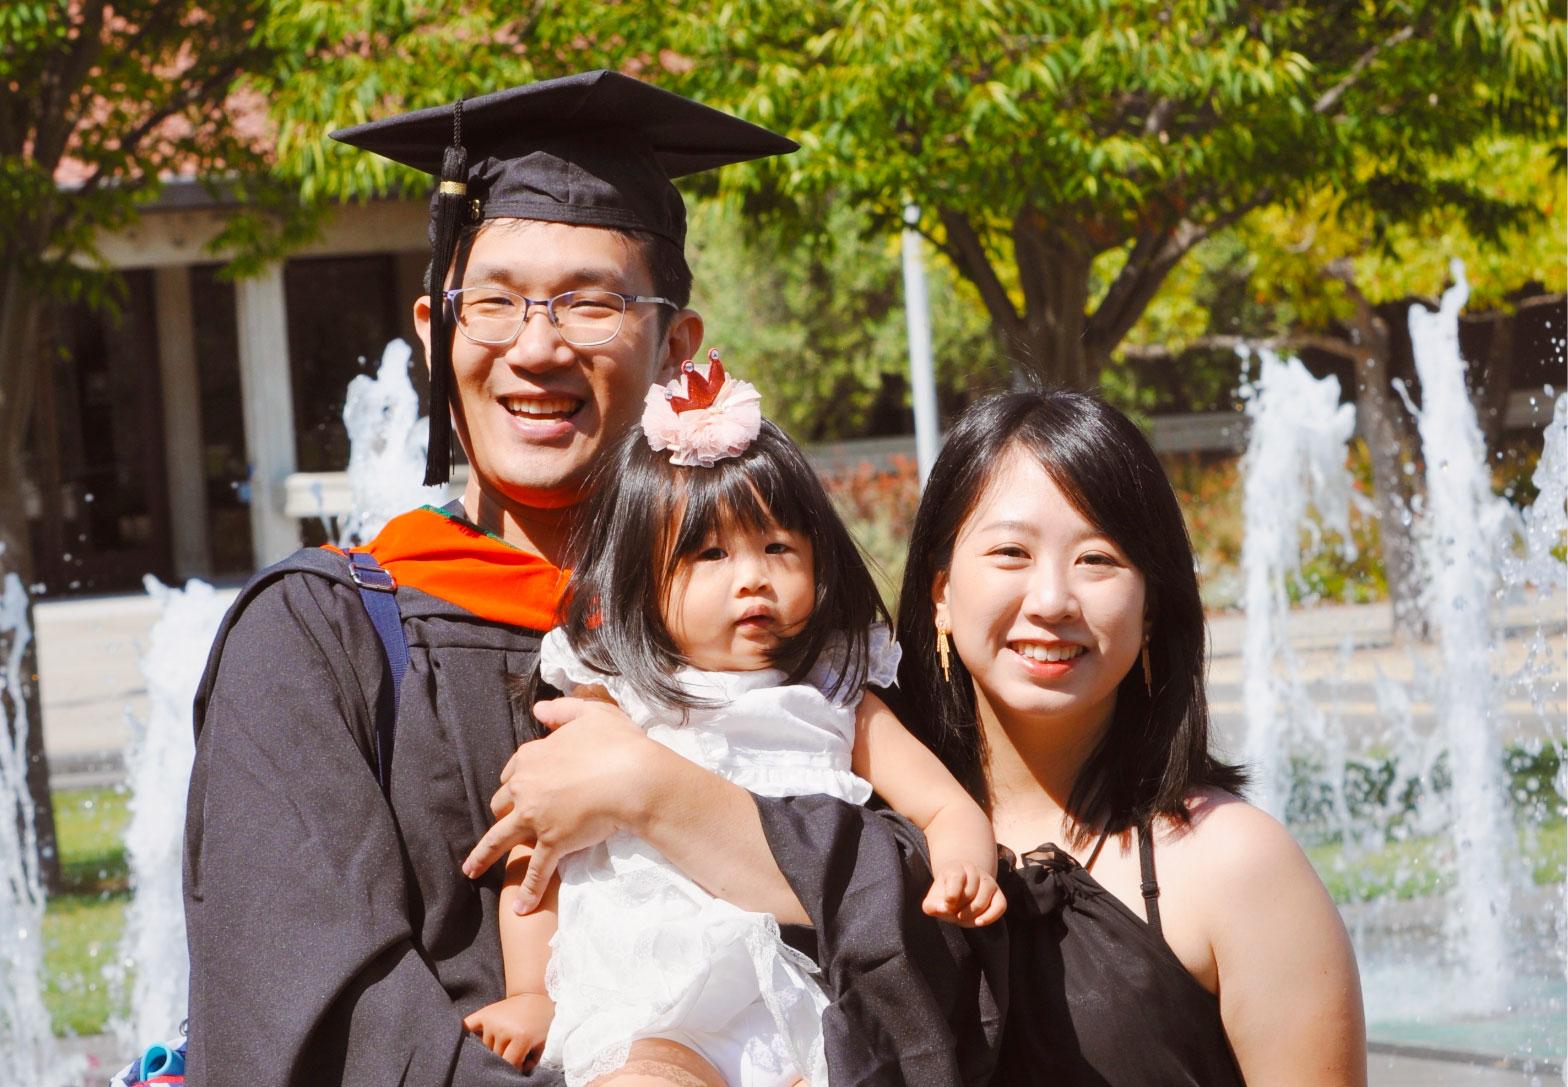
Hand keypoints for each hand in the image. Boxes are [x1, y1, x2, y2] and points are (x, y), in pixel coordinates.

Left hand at [462, 697, 659, 910]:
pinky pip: (535, 871)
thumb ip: (562, 710)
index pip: (513, 771)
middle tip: (511, 824)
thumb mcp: (591, 713)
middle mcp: (526, 787)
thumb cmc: (617, 744)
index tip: (523, 789)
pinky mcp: (552, 843)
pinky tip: (520, 908)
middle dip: (504, 813)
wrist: (634, 777)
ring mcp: (535, 818)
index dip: (518, 781)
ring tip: (471, 870)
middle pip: (502, 804)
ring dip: (483, 856)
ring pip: (500, 839)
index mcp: (532, 757)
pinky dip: (528, 891)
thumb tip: (538, 711)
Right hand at [463, 993, 553, 1071]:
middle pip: (496, 1056)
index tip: (517, 1067)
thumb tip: (516, 1073)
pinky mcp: (484, 1013)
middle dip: (503, 1058)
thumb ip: (531, 1063)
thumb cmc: (542, 1022)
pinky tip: (469, 1042)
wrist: (536, 995)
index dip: (514, 1069)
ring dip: (491, 1048)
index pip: (509, 1064)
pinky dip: (465, 1035)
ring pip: (484, 1047)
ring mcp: (492, 1021)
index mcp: (521, 1036)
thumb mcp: (543, 1043)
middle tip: (510, 1053)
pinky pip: (467, 1027)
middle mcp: (503, 1029)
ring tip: (501, 1043)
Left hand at [921, 860, 1006, 926]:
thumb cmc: (946, 896)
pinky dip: (989, 917)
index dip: (951, 895)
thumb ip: (931, 906)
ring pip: (981, 902)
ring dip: (969, 916)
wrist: (961, 891)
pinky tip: (978, 922)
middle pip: (968, 894)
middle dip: (958, 909)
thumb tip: (944, 909)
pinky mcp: (999, 895)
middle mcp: (975, 871)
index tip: (947, 904)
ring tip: (961, 916)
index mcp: (956, 868)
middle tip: (953, 912)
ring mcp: (988, 882)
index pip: (956, 878)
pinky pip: (1000, 906)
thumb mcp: (933, 899)